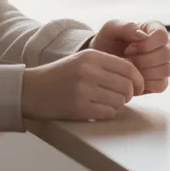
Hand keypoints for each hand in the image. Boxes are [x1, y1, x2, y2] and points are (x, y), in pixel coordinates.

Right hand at [21, 49, 145, 120]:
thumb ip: (106, 65)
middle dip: (129, 95)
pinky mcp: (79, 108)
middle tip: (121, 98)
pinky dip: (107, 114)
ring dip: (117, 105)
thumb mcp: (81, 61)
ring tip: (105, 103)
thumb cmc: (59, 77)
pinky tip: (97, 110)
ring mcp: (84, 90)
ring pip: (120, 101)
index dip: (138, 80)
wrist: (30, 90)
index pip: (129, 68)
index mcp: (91, 56)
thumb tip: (136, 76)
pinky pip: (108, 113)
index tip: (139, 88)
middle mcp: (88, 71)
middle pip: (127, 86)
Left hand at [91, 20, 169, 94]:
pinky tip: (134, 79)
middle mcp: (163, 46)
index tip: (128, 49)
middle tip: (127, 60)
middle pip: (166, 54)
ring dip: (145, 72)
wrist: (103, 63)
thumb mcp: (110, 30)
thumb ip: (125, 26)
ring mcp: (164, 64)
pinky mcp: (160, 81)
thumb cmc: (107, 42)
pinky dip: (147, 84)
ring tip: (129, 69)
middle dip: (143, 59)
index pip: (162, 35)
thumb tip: (143, 35)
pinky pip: (162, 85)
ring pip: (166, 70)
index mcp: (154, 29)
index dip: (146, 44)